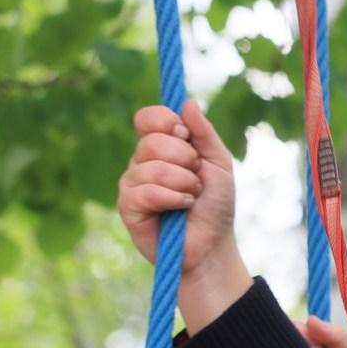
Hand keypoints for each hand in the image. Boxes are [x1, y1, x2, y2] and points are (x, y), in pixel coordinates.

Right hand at [117, 102, 236, 274]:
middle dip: (184, 159)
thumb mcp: (218, 163)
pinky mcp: (128, 207)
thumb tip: (188, 102)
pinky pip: (146, 191)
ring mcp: (132, 184)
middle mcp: (142, 161)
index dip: (165, 121)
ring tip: (191, 197)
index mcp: (162, 147)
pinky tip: (180, 208)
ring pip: (151, 166)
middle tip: (196, 178)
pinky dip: (172, 199)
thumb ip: (204, 133)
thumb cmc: (215, 205)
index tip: (185, 135)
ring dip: (183, 183)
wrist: (212, 245)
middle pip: (151, 141)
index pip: (147, 118)